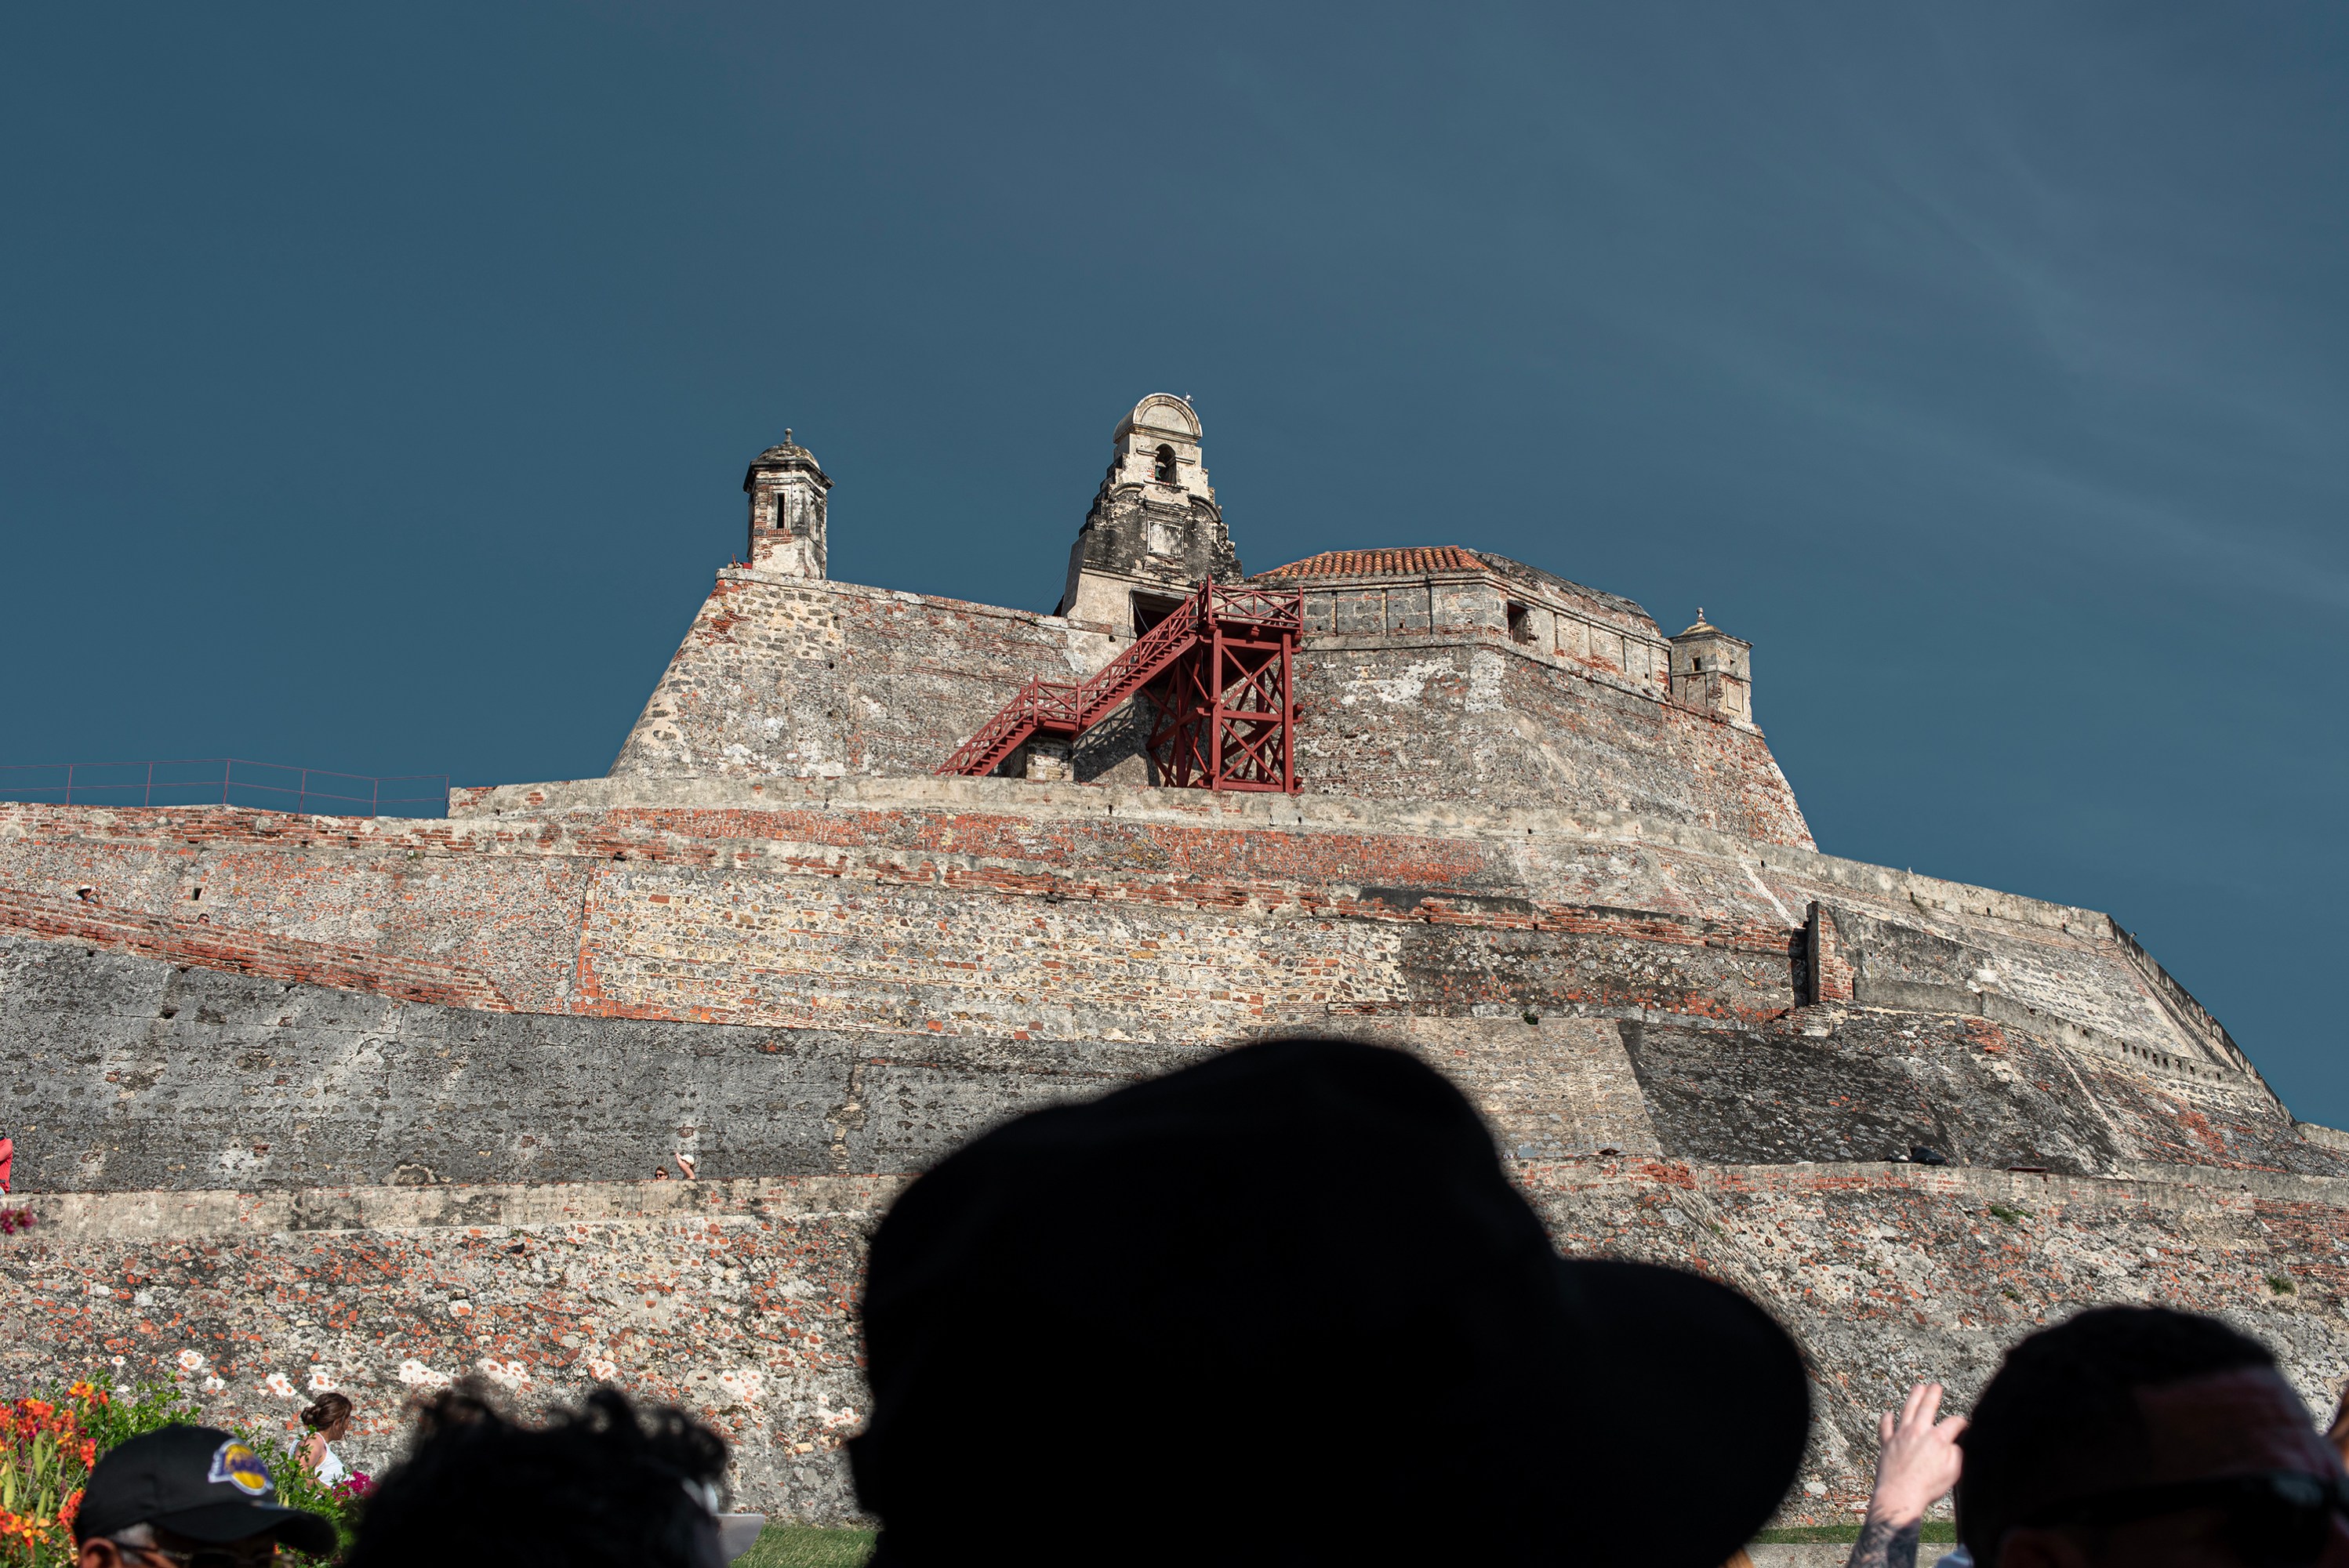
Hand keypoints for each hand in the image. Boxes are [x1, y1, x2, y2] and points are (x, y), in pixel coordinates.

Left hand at [1868, 1382, 1966, 1528]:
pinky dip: (1887, 1419)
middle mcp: (1918, 1432)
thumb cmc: (1928, 1486)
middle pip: (1927, 1407)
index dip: (1961, 1423)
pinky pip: (1885, 1427)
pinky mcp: (1887, 1443)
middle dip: (1933, 1395)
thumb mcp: (1953, 1472)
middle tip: (1935, 1386)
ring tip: (1918, 1387)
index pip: (1953, 1423)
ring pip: (1907, 1410)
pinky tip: (1888, 1413)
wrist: (1900, 1494)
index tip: (1964, 1424)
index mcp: (1937, 1439)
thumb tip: (1955, 1443)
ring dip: (1913, 1397)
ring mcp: (1900, 1435)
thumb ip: (1957, 1454)